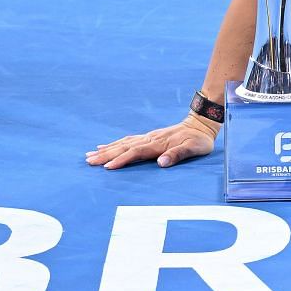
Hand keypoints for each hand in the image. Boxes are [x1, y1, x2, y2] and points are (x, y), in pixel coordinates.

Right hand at [85, 113, 218, 169]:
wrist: (201, 124)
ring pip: (123, 143)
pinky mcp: (148, 137)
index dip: (122, 159)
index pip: (136, 152)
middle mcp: (150, 139)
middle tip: (89, 161)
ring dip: (107, 149)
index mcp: (159, 144)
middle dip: (106, 154)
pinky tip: (105, 146)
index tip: (108, 167)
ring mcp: (148, 137)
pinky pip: (127, 140)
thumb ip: (177, 155)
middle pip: (124, 147)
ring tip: (90, 155)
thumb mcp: (194, 148)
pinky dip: (114, 143)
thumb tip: (162, 163)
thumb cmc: (199, 140)